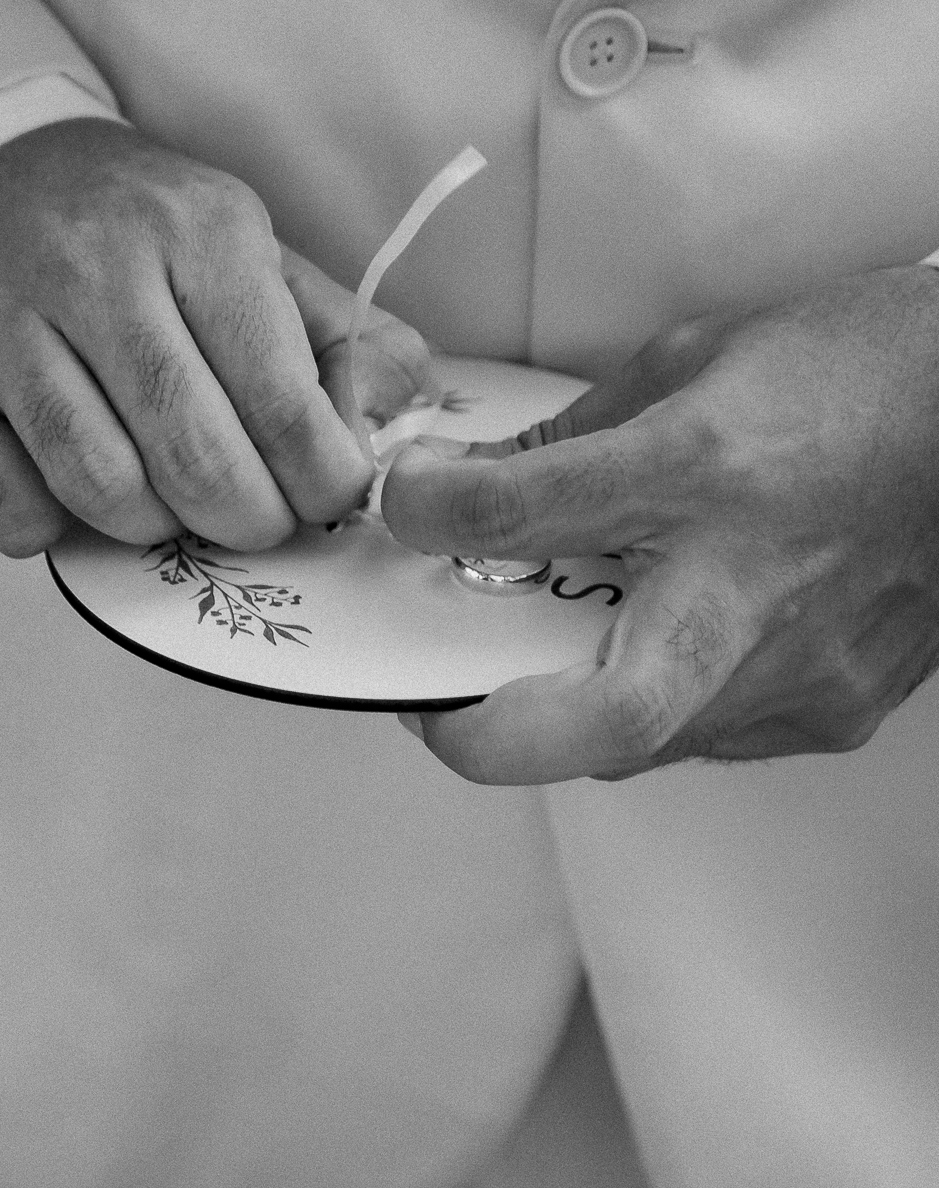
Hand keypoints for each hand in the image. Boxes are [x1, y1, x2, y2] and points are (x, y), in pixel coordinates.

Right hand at [0, 118, 430, 555]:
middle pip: (198, 461)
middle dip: (247, 523)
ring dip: (153, 528)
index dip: (321, 483)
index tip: (325, 500)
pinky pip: (9, 511)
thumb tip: (401, 424)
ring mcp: (2, 324)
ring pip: (104, 491)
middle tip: (254, 522)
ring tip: (166, 498)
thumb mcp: (257, 261)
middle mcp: (96, 268)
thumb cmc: (145, 243)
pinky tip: (73, 492)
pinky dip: (53, 532)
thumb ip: (344, 344)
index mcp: (201, 236)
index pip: (285, 404)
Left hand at [382, 266, 938, 782]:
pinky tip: (656, 653)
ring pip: (639, 747)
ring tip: (541, 664)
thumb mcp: (691, 363)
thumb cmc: (856, 374)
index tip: (409, 508)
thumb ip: (571, 439)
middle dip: (484, 736)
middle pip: (600, 717)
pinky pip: (704, 739)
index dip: (431, 515)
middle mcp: (749, 585)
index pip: (520, 513)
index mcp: (701, 469)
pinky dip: (652, 708)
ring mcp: (803, 668)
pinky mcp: (834, 710)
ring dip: (563, 714)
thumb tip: (474, 482)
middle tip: (430, 706)